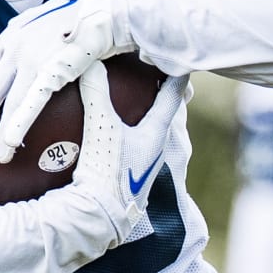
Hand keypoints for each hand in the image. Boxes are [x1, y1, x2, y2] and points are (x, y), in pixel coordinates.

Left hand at [0, 0, 134, 162]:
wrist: (99, 13)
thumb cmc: (71, 20)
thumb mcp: (36, 24)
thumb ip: (19, 37)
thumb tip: (6, 40)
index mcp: (10, 38)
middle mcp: (16, 49)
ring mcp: (33, 59)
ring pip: (11, 100)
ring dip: (1, 130)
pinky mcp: (53, 70)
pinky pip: (33, 100)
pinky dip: (21, 121)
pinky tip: (13, 139)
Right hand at [71, 62, 187, 245]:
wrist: (101, 215)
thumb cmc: (109, 171)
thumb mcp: (101, 127)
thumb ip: (97, 93)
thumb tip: (92, 64)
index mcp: (158, 132)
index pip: (172, 94)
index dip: (176, 73)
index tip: (180, 56)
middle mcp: (158, 145)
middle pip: (167, 111)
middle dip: (164, 91)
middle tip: (158, 71)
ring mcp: (146, 160)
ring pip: (154, 127)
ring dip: (149, 110)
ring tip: (139, 94)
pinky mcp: (133, 171)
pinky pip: (140, 140)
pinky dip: (134, 126)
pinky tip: (119, 126)